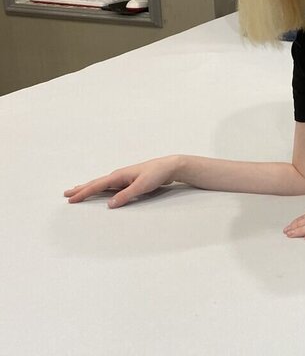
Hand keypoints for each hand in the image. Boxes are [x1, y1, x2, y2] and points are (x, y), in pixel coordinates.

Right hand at [64, 156, 178, 207]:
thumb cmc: (157, 174)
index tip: (70, 199)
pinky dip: (101, 188)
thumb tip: (109, 205)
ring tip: (77, 191)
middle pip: (96, 183)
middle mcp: (118, 176)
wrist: (170, 166)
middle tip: (66, 194)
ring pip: (102, 184)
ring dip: (89, 188)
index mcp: (119, 176)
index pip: (97, 186)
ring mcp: (123, 178)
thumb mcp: (141, 186)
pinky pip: (110, 186)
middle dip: (81, 189)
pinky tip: (100, 191)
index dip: (83, 193)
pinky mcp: (129, 181)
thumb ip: (126, 195)